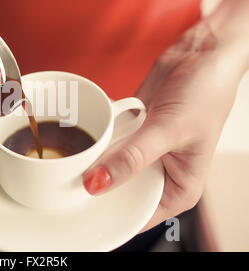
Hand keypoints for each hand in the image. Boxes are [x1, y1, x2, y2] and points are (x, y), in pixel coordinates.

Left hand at [83, 22, 242, 230]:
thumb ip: (133, 158)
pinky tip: (80, 137)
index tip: (79, 209)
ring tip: (67, 160)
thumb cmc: (205, 93)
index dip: (109, 214)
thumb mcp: (169, 130)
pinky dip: (95, 139)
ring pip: (108, 167)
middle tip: (65, 182)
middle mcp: (158, 174)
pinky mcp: (130, 132)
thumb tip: (97, 182)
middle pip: (118, 192)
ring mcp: (142, 153)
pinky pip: (106, 142)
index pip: (139, 216)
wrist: (200, 53)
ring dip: (91, 162)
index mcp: (178, 188)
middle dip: (95, 186)